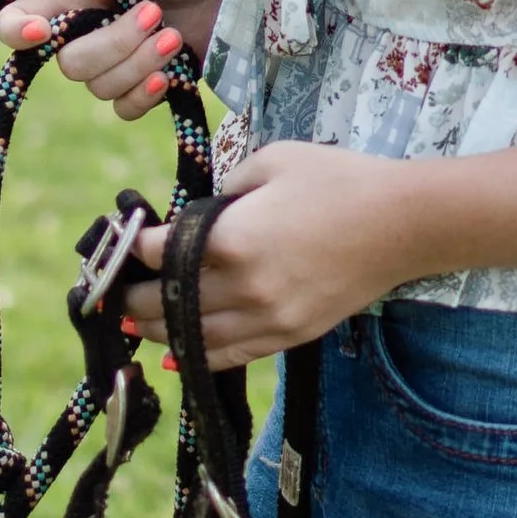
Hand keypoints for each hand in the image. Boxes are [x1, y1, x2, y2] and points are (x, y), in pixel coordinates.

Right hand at [0, 0, 234, 122]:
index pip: (14, 22)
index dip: (15, 32)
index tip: (43, 33)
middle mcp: (81, 33)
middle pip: (67, 63)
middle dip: (113, 43)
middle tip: (153, 12)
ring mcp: (110, 64)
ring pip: (98, 87)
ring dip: (139, 63)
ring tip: (173, 34)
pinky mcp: (140, 88)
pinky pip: (123, 108)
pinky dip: (144, 94)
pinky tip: (169, 73)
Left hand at [129, 143, 422, 368]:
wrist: (402, 224)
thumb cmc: (338, 180)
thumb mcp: (272, 161)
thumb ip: (225, 187)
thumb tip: (198, 213)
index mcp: (231, 239)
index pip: (158, 253)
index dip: (132, 247)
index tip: (124, 240)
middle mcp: (242, 287)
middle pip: (164, 304)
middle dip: (132, 297)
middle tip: (114, 290)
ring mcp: (267, 318)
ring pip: (191, 338)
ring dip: (156, 332)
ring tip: (134, 323)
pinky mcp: (289, 336)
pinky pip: (229, 355)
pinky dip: (196, 356)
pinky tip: (176, 351)